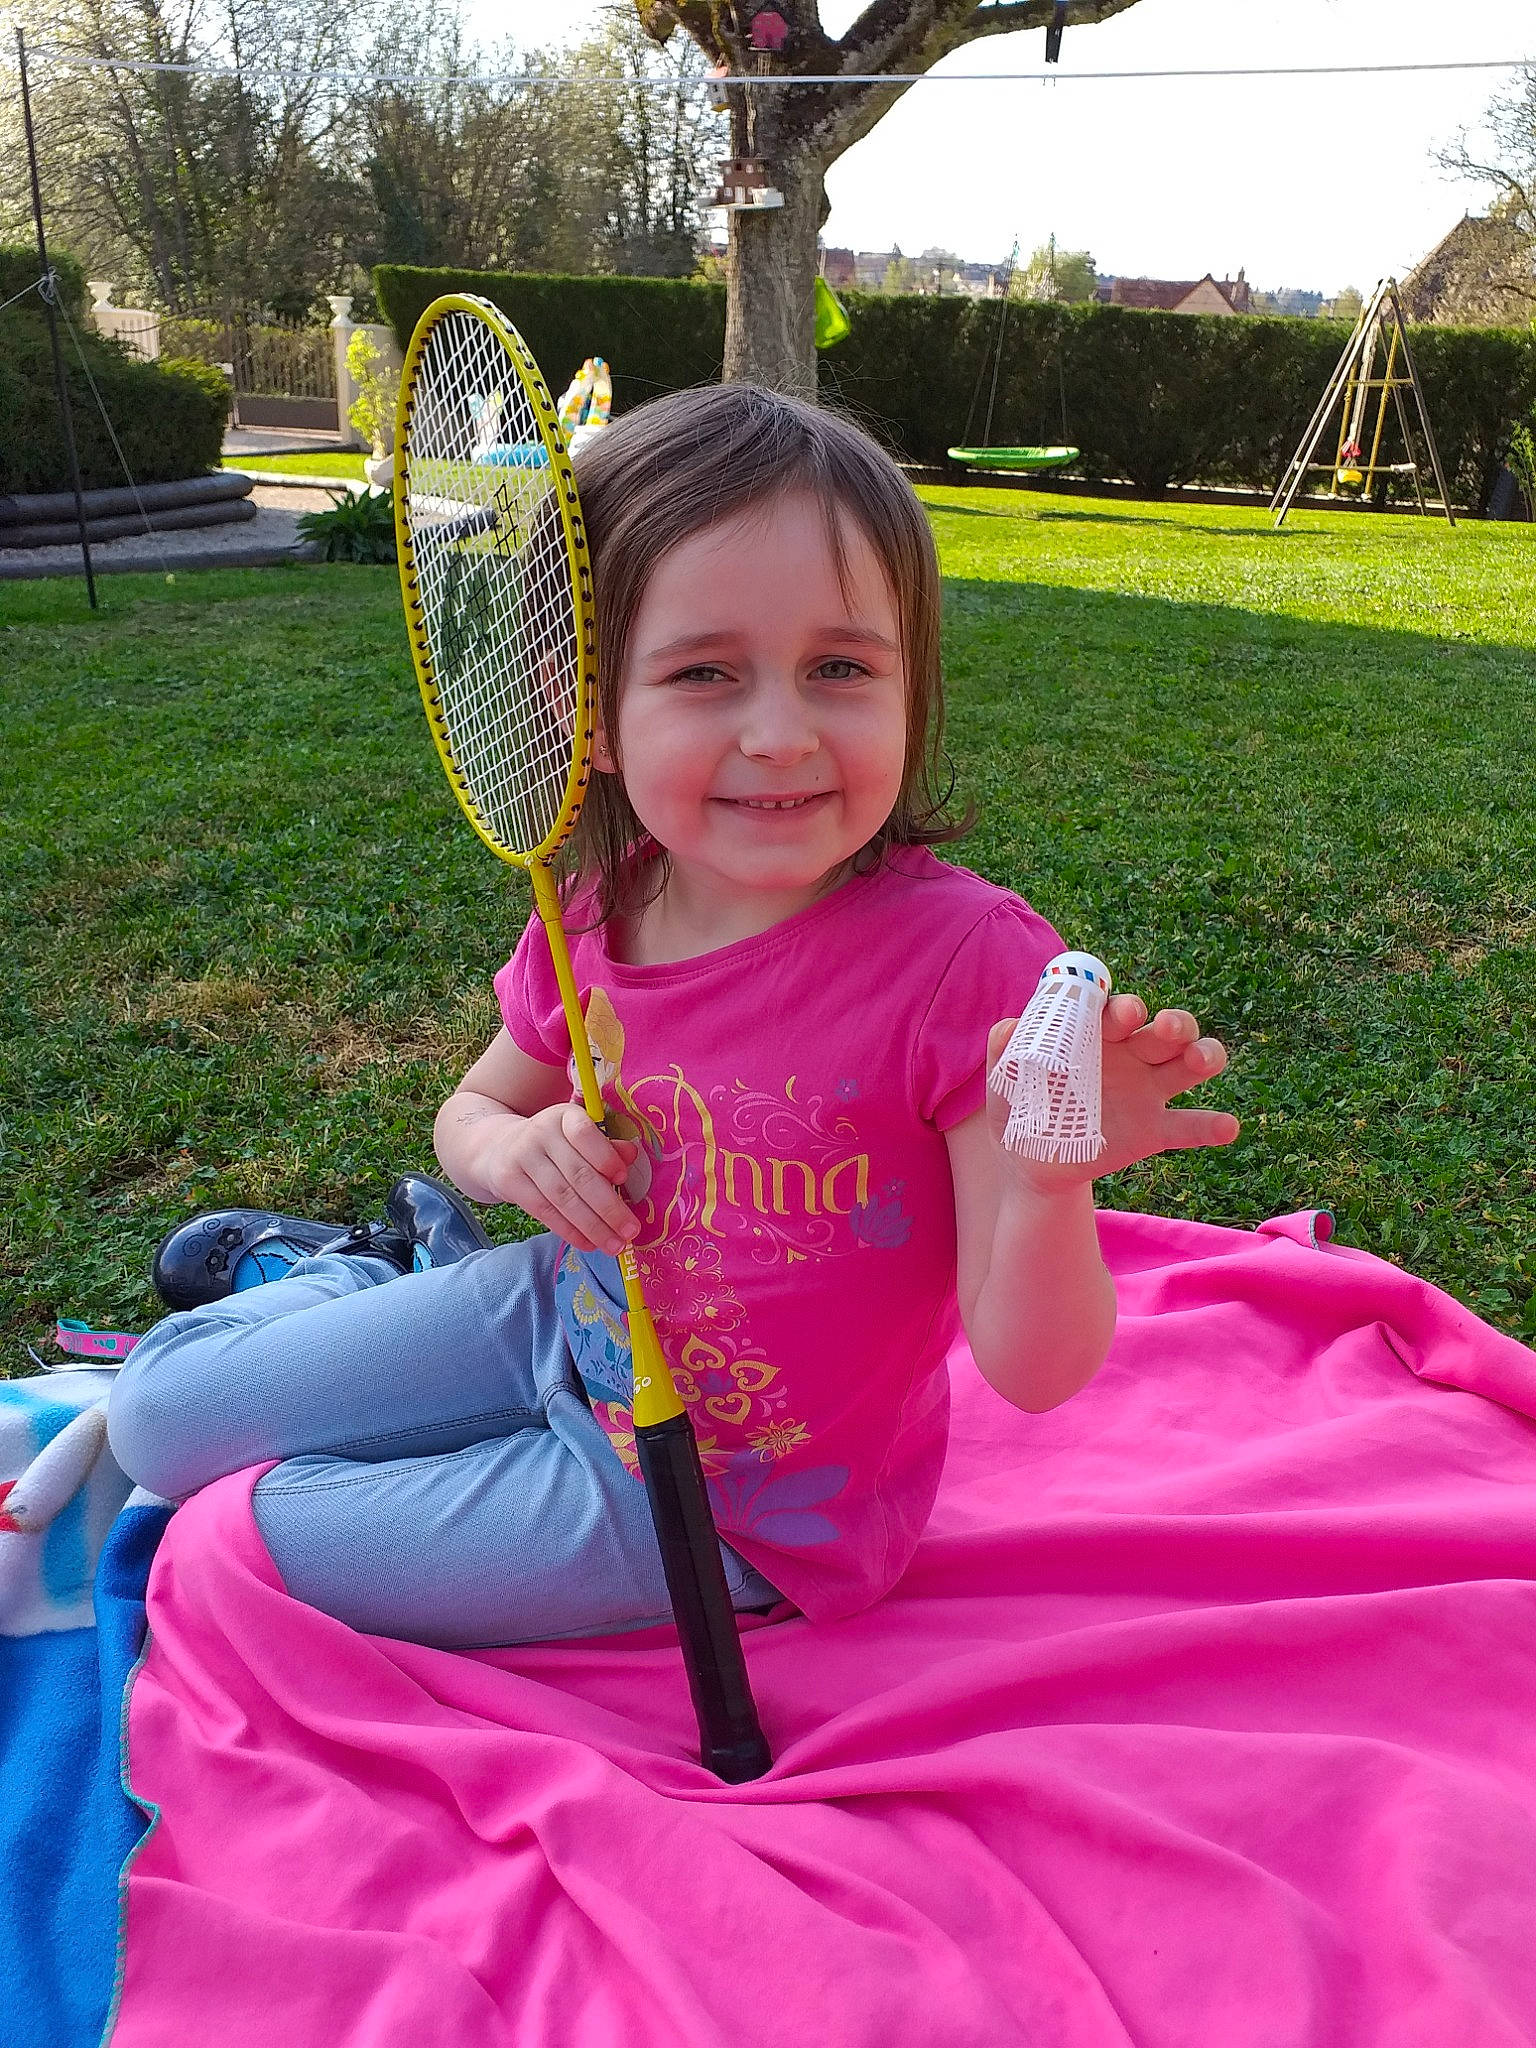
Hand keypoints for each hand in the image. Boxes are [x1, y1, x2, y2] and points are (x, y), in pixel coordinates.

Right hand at [479, 1103, 639, 1254]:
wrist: (500, 1148)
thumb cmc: (554, 1144)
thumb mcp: (578, 1137)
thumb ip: (607, 1146)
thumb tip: (631, 1155)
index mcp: (564, 1116)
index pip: (584, 1134)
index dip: (605, 1157)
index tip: (624, 1179)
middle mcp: (541, 1133)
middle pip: (578, 1174)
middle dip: (608, 1207)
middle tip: (630, 1231)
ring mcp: (522, 1157)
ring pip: (563, 1198)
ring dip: (592, 1226)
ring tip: (615, 1245)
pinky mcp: (509, 1182)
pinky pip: (544, 1212)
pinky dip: (570, 1232)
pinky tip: (589, 1244)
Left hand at [986, 996, 1238, 1195]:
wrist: (1029, 1162)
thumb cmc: (1019, 1107)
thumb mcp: (1003, 1080)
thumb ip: (1004, 1049)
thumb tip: (1008, 1025)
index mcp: (1095, 1034)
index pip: (1117, 1012)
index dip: (1123, 1009)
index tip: (1121, 1014)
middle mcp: (1130, 1055)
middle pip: (1164, 1030)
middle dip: (1173, 1023)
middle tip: (1166, 1028)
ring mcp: (1147, 1091)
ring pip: (1187, 1065)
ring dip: (1203, 1055)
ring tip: (1203, 1060)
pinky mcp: (1154, 1130)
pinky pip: (1189, 1125)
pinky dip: (1211, 1125)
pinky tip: (1227, 1126)